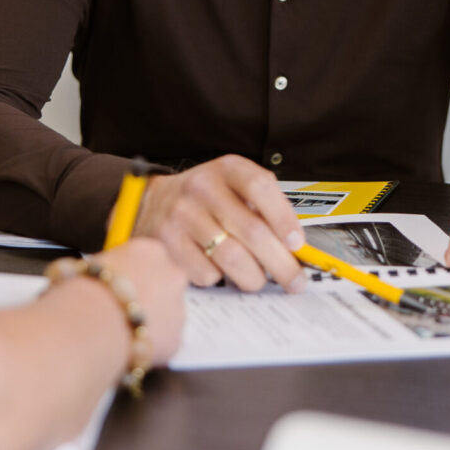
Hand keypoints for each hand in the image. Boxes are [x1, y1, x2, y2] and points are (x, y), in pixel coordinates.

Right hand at [90, 238, 186, 363]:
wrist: (90, 324)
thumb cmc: (84, 292)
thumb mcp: (94, 265)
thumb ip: (111, 267)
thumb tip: (105, 275)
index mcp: (152, 251)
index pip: (149, 259)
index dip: (133, 276)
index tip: (120, 288)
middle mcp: (172, 274)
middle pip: (164, 285)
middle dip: (147, 298)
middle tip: (120, 313)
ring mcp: (178, 306)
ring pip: (167, 316)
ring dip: (149, 324)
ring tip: (119, 333)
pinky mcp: (176, 337)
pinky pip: (163, 343)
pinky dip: (147, 346)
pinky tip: (126, 348)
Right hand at [132, 155, 305, 291]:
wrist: (151, 202)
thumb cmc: (205, 198)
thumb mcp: (234, 185)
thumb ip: (263, 206)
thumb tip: (294, 246)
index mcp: (227, 168)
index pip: (261, 188)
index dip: (283, 218)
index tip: (297, 244)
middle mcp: (203, 187)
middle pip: (251, 230)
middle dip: (280, 263)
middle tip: (294, 281)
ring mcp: (182, 214)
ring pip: (231, 257)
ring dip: (253, 277)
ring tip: (258, 281)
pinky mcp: (166, 242)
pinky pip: (206, 272)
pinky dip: (220, 279)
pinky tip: (220, 270)